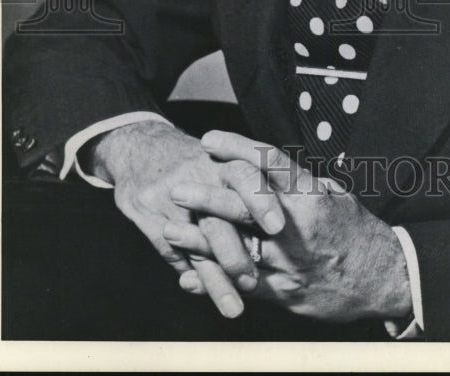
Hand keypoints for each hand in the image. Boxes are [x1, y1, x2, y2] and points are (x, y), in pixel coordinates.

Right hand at [86, 121, 284, 316]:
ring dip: (216, 278)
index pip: (246, 176)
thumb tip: (308, 198)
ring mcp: (168, 195)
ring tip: (234, 306)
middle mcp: (197, 175)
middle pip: (217, 216)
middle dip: (234, 252)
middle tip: (252, 281)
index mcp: (224, 159)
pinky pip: (171, 252)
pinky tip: (207, 291)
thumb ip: (258, 178)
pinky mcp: (146, 214)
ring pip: (195, 244)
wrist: (141, 143)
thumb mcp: (226, 155)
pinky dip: (192, 274)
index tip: (277, 228)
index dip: (261, 201)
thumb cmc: (197, 158)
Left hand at [164, 132, 411, 322]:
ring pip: (239, 248)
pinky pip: (244, 285)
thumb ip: (302, 181)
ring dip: (201, 241)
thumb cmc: (356, 231)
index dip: (238, 149)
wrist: (381, 279)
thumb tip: (273, 163)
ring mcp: (289, 262)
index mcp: (311, 197)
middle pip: (247, 207)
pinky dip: (215, 280)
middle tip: (180, 187)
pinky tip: (189, 276)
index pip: (270, 165)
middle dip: (210, 197)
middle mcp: (297, 227)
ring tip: (170, 232)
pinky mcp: (285, 292)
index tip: (210, 139)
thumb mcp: (336, 195)